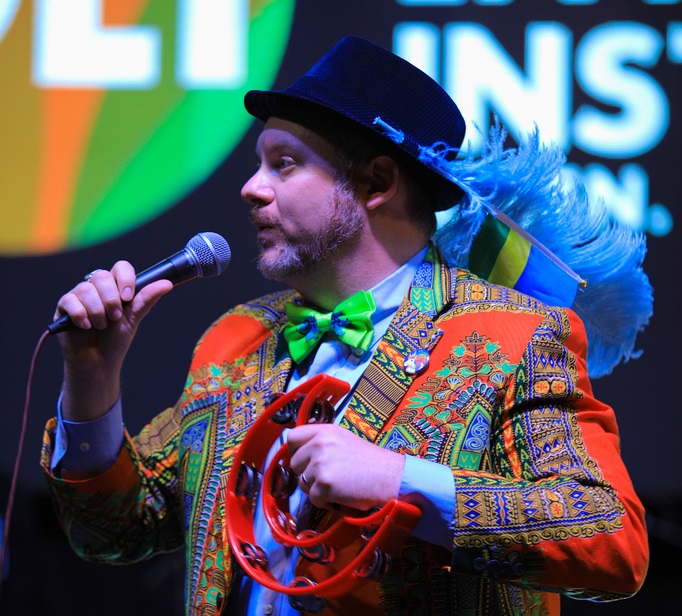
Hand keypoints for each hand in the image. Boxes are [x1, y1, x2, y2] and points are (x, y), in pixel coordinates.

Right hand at [54, 261, 172, 420]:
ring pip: (86, 288)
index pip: (121, 267)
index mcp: (115, 287)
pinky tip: (85, 326)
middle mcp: (97, 288)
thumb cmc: (116, 340)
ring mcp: (79, 296)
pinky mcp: (63, 307)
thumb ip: (147, 299)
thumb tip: (166, 284)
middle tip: (115, 317)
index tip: (128, 297)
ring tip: (101, 326)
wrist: (98, 362)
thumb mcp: (134, 318)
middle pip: (101, 276)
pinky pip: (70, 300)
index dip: (125, 279)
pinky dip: (80, 315)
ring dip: (97, 311)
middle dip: (111, 299)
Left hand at [287, 424, 405, 510]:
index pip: (292, 437)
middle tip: (328, 477)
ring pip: (302, 483)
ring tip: (339, 486)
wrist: (390, 476)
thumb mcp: (344, 439)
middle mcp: (319, 444)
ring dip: (316, 489)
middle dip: (307, 473)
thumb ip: (321, 442)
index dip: (296, 451)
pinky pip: (313, 499)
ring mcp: (320, 464)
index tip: (306, 460)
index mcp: (324, 431)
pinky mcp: (324, 484)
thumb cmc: (370, 461)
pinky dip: (325, 502)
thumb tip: (300, 453)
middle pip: (294, 463)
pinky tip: (341, 496)